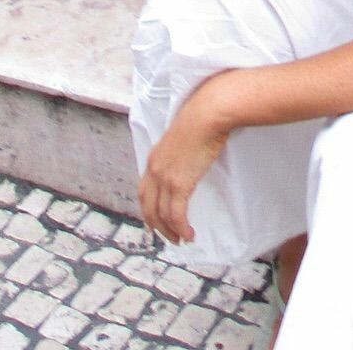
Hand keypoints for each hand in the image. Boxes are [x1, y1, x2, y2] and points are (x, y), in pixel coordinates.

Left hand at [138, 80, 232, 245]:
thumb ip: (182, 150)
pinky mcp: (179, 183)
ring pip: (160, 214)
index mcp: (154, 157)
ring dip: (169, 231)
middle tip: (167, 235)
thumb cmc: (203, 118)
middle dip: (156, 225)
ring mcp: (165, 177)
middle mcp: (154, 169)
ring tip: (180, 239)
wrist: (208, 112)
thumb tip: (193, 156)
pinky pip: (176, 214)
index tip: (156, 220)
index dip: (148, 208)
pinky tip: (188, 235)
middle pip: (147, 206)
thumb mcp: (185, 136)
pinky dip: (180, 228)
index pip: (144, 190)